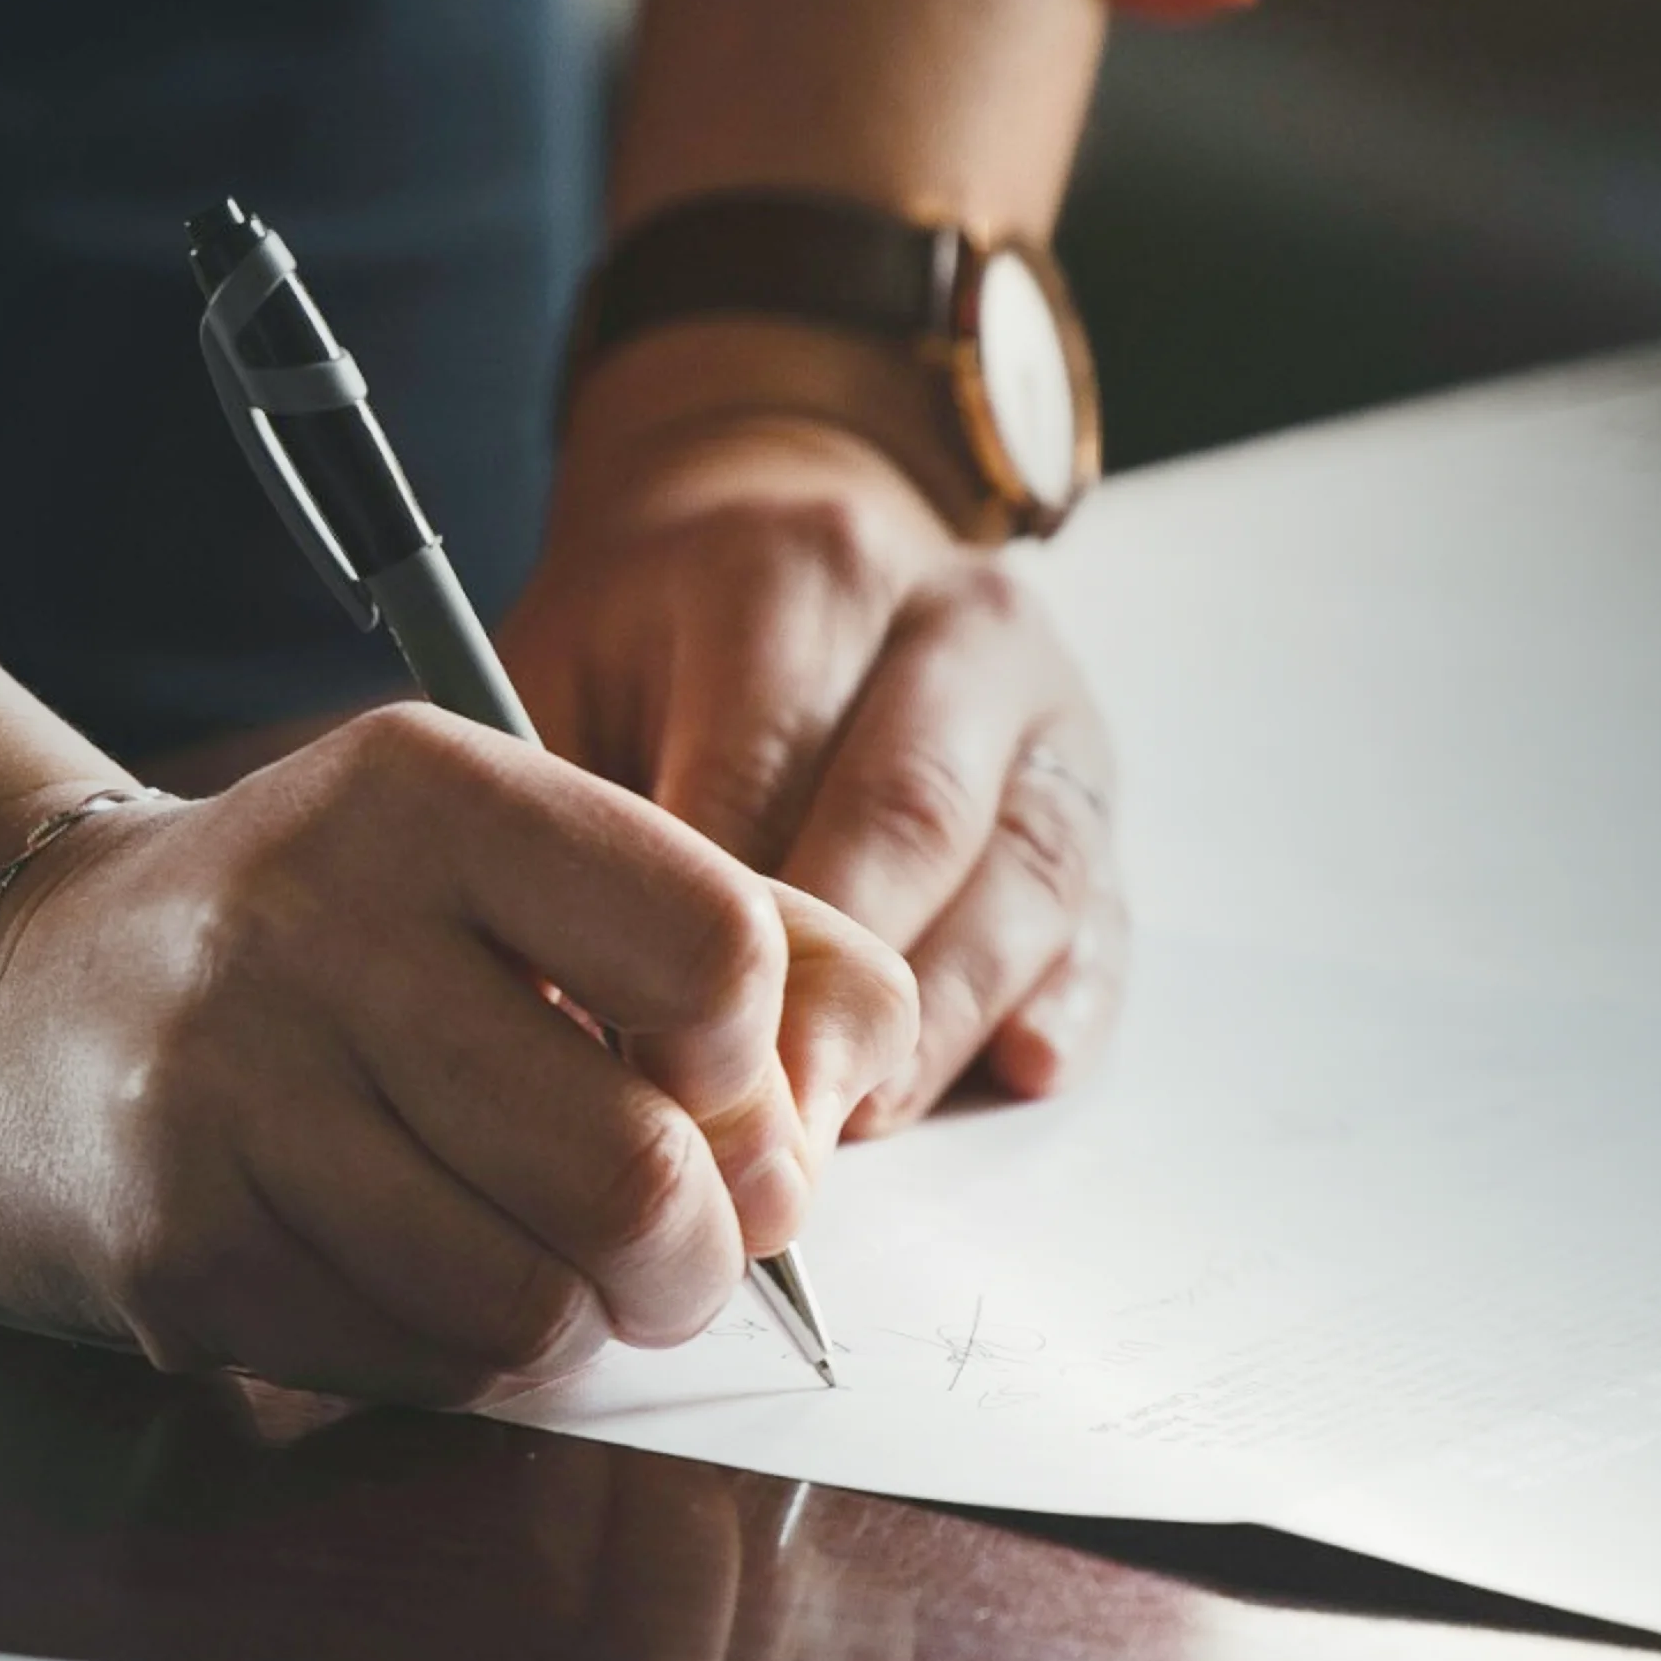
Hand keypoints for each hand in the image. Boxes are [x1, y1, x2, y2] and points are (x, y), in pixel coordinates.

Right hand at [0, 708, 920, 1405]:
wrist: (27, 999)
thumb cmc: (328, 934)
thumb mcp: (513, 858)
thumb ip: (731, 929)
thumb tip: (853, 1091)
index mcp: (428, 792)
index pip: (714, 949)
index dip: (759, 1062)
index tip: (713, 1081)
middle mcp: (317, 925)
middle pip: (640, 1170)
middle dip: (702, 1251)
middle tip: (676, 1241)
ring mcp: (234, 1095)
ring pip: (537, 1301)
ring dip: (586, 1317)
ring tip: (547, 1258)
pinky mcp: (185, 1247)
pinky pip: (425, 1365)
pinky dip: (468, 1353)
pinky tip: (419, 1271)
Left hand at [502, 325, 1130, 1136]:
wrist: (779, 530)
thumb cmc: (650, 641)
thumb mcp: (563, 672)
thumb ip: (562, 822)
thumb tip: (559, 1016)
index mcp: (800, 572)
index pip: (764, 771)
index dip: (713, 938)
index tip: (659, 1065)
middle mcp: (950, 623)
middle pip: (911, 823)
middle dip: (837, 998)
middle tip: (767, 1130)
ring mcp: (1045, 706)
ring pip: (1024, 875)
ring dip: (942, 1019)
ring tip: (858, 1122)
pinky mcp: (1095, 788)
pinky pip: (1102, 909)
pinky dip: (1068, 998)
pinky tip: (1018, 1066)